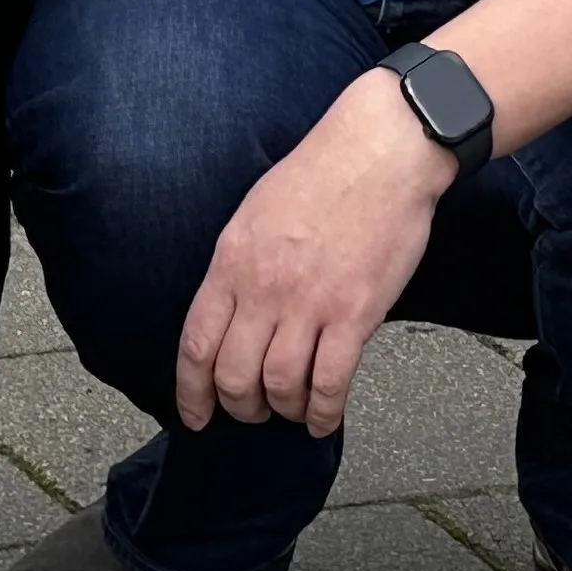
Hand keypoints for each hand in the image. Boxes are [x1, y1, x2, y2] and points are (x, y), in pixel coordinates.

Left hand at [173, 72, 451, 435]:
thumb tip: (231, 310)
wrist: (379, 152)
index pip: (196, 344)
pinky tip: (324, 418)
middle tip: (253, 413)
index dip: (192, 391)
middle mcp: (263, 288)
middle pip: (233, 375)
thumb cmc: (321, 174)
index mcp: (232, 262)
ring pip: (279, 386)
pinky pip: (330, 382)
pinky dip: (323, 411)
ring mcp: (308, 303)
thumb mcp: (254, 213)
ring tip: (292, 410)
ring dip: (283, 409)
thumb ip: (238, 266)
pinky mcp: (353, 313)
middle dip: (240, 407)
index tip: (196, 415)